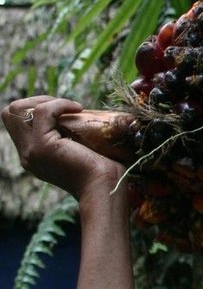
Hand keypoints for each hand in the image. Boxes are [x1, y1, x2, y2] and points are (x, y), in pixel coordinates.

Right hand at [1, 96, 125, 198]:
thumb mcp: (80, 152)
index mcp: (34, 156)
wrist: (106, 188)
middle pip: (11, 113)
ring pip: (17, 109)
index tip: (66, 111)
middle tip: (66, 107)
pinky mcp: (42, 146)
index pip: (18, 122)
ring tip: (72, 108)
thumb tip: (77, 115)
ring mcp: (31, 151)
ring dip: (46, 100)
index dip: (38, 108)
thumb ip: (69, 139)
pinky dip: (60, 103)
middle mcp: (27, 155)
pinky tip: (79, 109)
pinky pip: (42, 111)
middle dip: (37, 101)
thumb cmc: (104, 172)